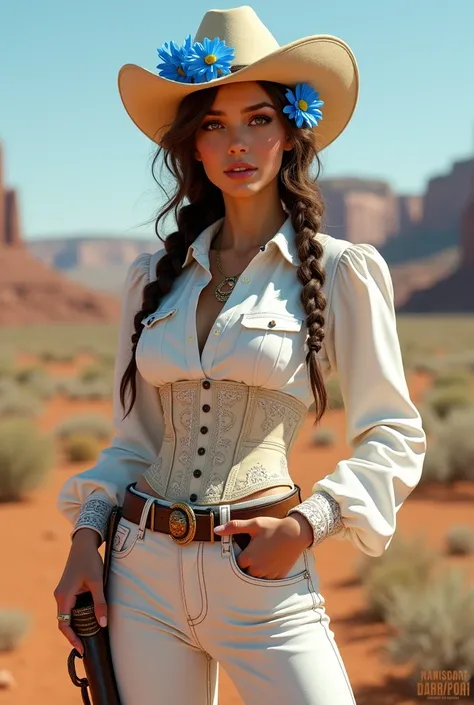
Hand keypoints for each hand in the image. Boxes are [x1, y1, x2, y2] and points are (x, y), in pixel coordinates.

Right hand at [53, 529, 106, 655]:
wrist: (84, 545)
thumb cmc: (90, 561)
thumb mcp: (97, 582)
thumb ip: (100, 603)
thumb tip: (103, 623)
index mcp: (64, 596)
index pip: (64, 624)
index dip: (72, 639)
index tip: (81, 649)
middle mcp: (60, 596)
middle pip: (64, 622)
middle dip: (73, 635)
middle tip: (86, 646)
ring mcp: (62, 593)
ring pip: (66, 615)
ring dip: (75, 626)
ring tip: (88, 636)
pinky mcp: (66, 589)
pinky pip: (69, 607)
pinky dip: (76, 616)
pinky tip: (86, 620)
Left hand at [213, 514, 312, 579]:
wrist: (296, 533)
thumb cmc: (273, 527)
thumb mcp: (253, 524)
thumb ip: (233, 527)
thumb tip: (216, 530)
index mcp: (248, 558)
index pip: (235, 564)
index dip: (238, 556)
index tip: (243, 549)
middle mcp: (256, 570)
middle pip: (244, 572)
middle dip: (247, 565)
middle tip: (253, 552)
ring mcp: (268, 574)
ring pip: (256, 578)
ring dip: (256, 570)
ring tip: (262, 557)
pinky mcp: (278, 576)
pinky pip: (268, 580)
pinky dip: (267, 574)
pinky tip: (270, 562)